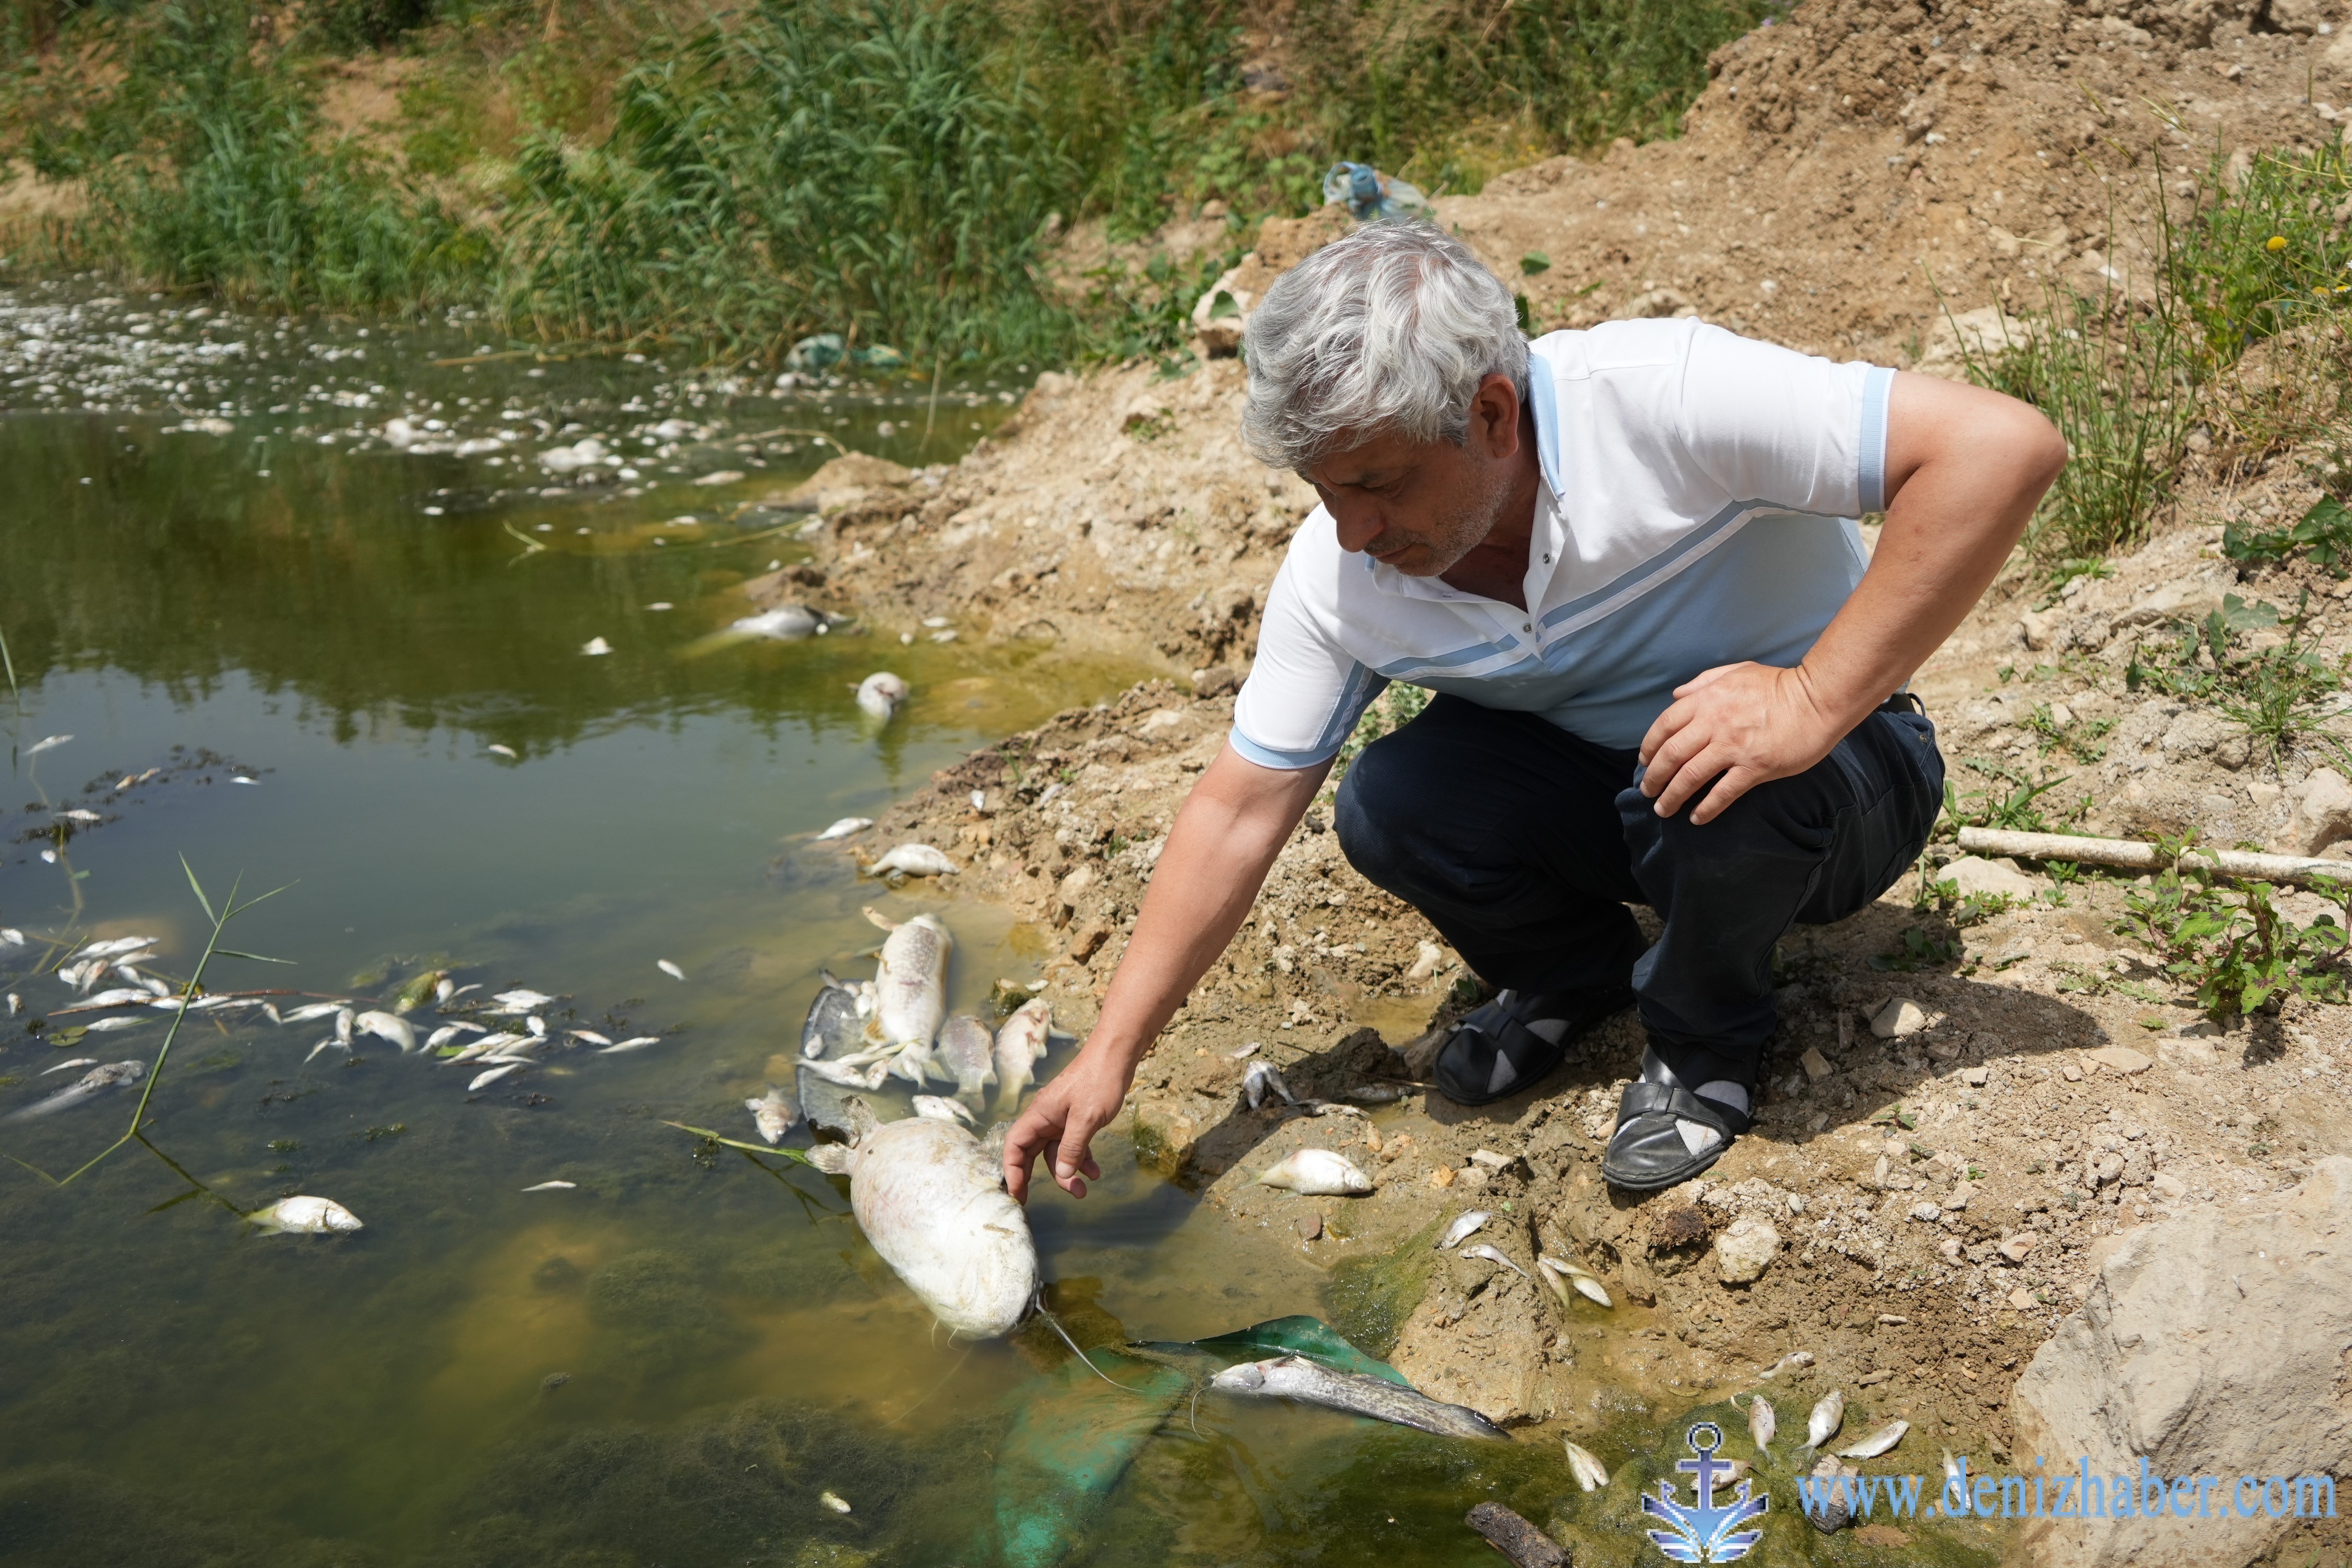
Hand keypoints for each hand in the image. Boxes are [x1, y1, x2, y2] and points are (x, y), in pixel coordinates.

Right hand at [1001, 1047, 1131, 1202]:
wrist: (1116, 1057)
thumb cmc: (1098, 1081)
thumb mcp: (1086, 1119)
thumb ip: (1072, 1148)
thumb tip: (1063, 1175)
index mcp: (1039, 1115)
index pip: (1015, 1145)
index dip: (1012, 1170)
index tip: (1017, 1193)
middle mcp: (1046, 1118)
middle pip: (1031, 1152)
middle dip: (1034, 1177)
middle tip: (1032, 1202)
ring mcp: (1061, 1119)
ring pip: (1056, 1152)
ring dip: (1068, 1172)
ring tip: (1083, 1191)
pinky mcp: (1076, 1119)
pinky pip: (1073, 1145)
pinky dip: (1082, 1159)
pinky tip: (1095, 1172)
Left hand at [1637, 663, 1853, 824]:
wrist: (1818, 698)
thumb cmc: (1779, 684)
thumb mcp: (1736, 671)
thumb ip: (1703, 682)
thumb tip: (1676, 694)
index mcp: (1707, 699)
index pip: (1664, 725)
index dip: (1649, 746)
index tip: (1644, 761)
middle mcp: (1714, 723)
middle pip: (1671, 755)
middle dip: (1653, 776)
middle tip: (1647, 791)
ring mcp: (1733, 747)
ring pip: (1690, 776)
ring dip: (1672, 796)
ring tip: (1663, 809)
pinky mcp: (1755, 767)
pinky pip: (1723, 793)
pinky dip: (1706, 808)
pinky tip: (1697, 818)